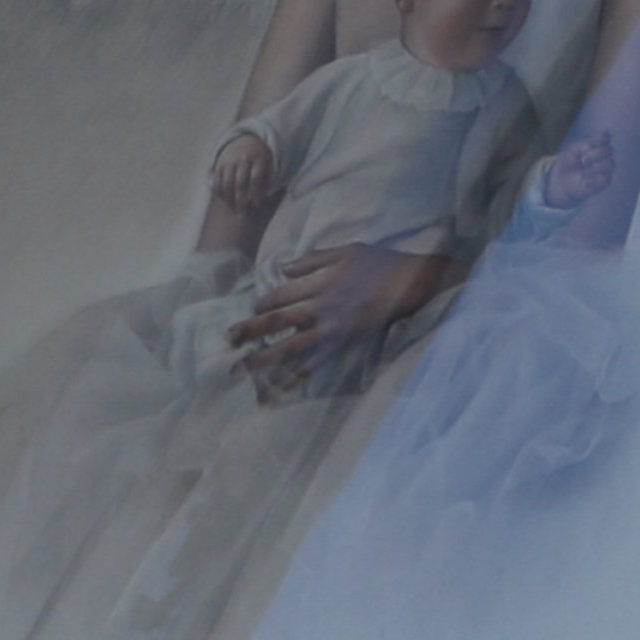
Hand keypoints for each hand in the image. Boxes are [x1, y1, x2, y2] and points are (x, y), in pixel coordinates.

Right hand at [211, 132, 278, 211]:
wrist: (249, 140)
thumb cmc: (263, 161)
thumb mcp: (271, 165)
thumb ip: (271, 180)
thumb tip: (268, 196)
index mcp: (259, 158)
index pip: (255, 177)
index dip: (256, 192)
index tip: (256, 204)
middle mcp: (242, 159)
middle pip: (240, 182)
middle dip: (241, 199)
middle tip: (242, 214)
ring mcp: (230, 161)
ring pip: (226, 182)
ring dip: (229, 199)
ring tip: (233, 210)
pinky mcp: (220, 164)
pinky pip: (216, 181)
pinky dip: (219, 192)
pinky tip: (224, 201)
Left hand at [227, 242, 449, 394]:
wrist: (413, 284)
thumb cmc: (380, 263)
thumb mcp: (346, 250)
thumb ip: (313, 259)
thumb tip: (284, 269)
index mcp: (320, 281)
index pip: (280, 295)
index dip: (261, 305)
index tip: (253, 312)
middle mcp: (322, 306)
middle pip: (277, 320)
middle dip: (249, 332)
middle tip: (226, 343)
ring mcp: (333, 328)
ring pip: (291, 346)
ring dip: (263, 360)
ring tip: (241, 371)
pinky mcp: (345, 344)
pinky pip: (316, 363)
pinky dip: (296, 377)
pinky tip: (279, 389)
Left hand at [539, 129, 615, 213]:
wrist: (562, 180)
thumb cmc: (568, 162)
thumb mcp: (570, 152)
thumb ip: (579, 147)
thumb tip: (588, 147)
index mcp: (596, 144)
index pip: (605, 136)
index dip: (598, 139)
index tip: (586, 146)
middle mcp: (603, 155)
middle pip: (609, 150)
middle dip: (595, 154)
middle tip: (582, 160)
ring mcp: (605, 168)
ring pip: (610, 164)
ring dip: (596, 168)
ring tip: (581, 174)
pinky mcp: (604, 181)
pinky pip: (606, 180)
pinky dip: (594, 180)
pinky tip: (584, 182)